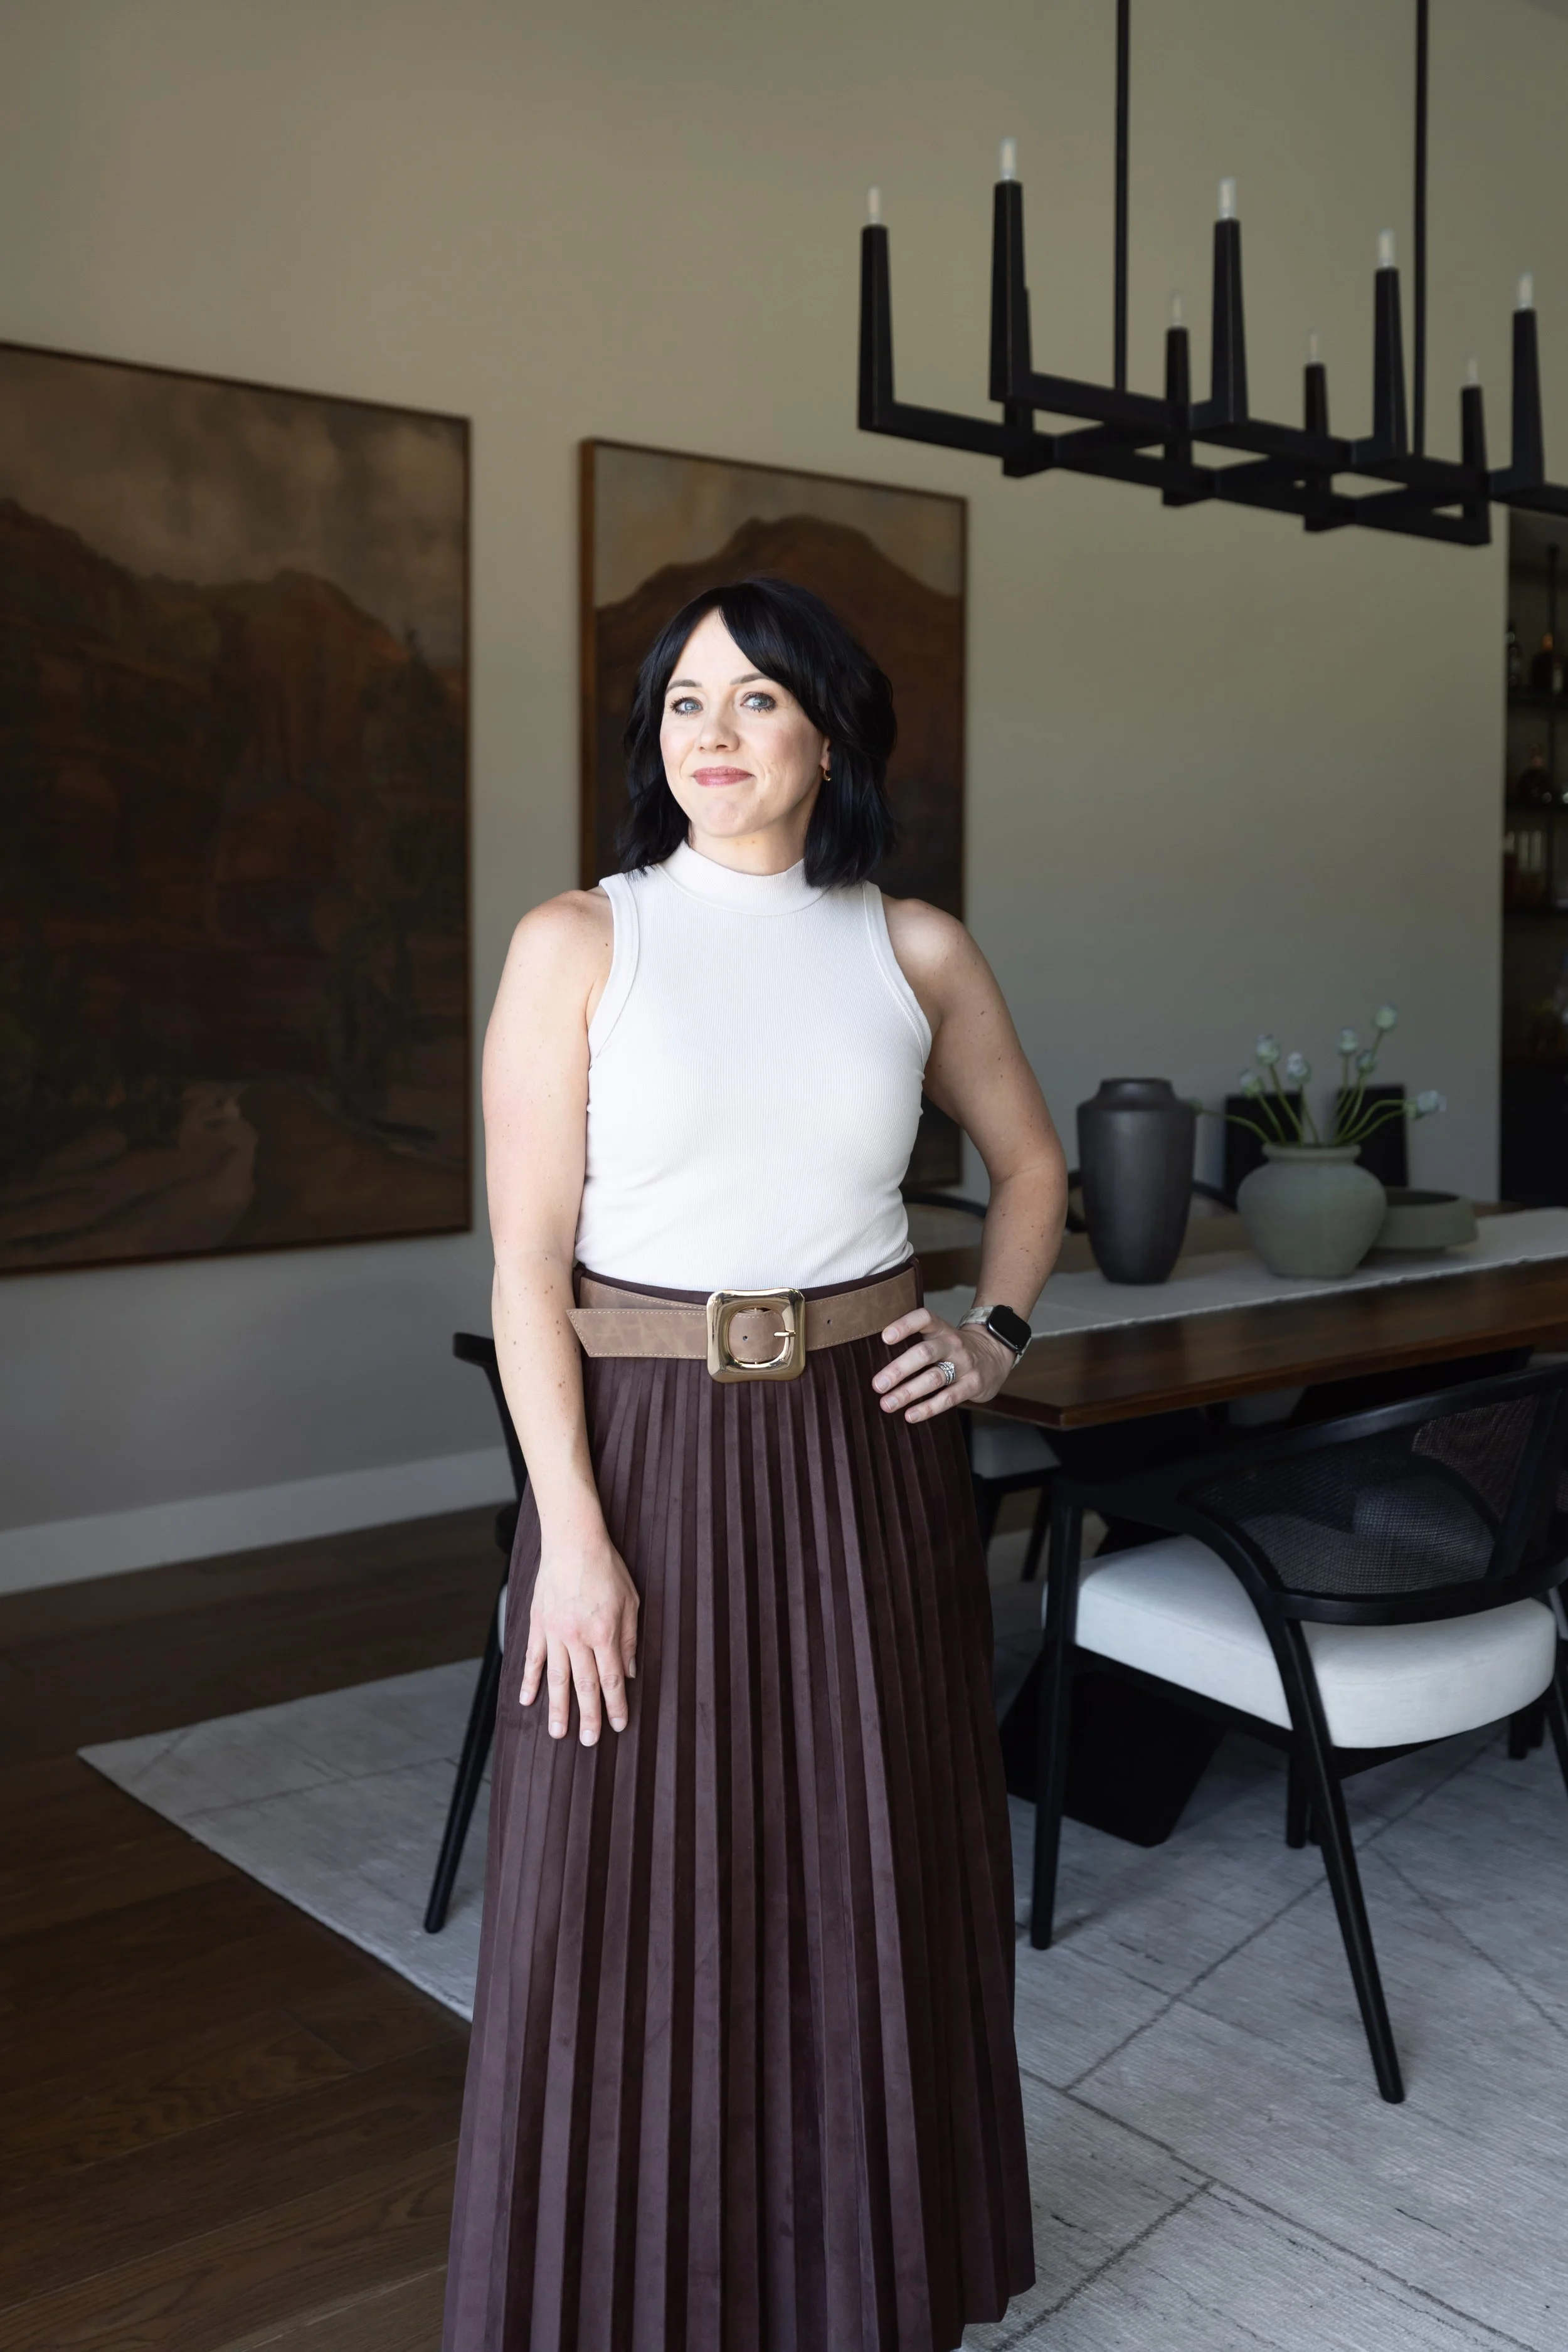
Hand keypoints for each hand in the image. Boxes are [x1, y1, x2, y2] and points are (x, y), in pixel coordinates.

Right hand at [521, 1526, 638, 1744]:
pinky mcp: (538, 1624)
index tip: (618, 1725)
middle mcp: (578, 1638)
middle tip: (588, 1742)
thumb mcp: (631, 1602)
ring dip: (558, 1708)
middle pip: (584, 1686)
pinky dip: (530, 1680)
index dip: (615, 1706)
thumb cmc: (606, 1568)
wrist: (573, 1542)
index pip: (611, 1680)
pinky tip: (528, 1700)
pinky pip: (533, 1658)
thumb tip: (630, 1672)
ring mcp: (554, 1633)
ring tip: (558, 1733)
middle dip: (588, 1717)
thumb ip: (630, 1639)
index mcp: (604, 1633)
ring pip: (556, 1679)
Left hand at [872, 1306, 1017, 1422]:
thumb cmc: (955, 1348)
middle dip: (898, 1370)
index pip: (924, 1319)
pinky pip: (948, 1398)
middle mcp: (953, 1344)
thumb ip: (916, 1343)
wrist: (996, 1354)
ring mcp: (965, 1365)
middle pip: (924, 1353)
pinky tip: (910, 1415)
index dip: (905, 1326)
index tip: (885, 1337)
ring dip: (908, 1393)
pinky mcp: (973, 1385)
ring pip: (934, 1378)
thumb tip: (877, 1363)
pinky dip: (927, 1408)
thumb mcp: (940, 1336)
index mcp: (941, 1329)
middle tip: (877, 1385)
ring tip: (887, 1404)